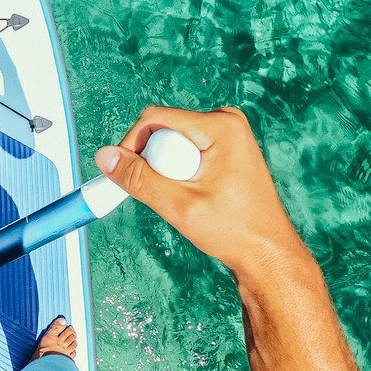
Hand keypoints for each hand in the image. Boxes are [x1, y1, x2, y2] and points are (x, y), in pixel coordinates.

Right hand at [95, 105, 310, 278]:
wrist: (266, 252)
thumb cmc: (233, 231)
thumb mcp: (179, 206)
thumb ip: (139, 179)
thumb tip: (104, 156)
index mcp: (222, 125)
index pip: (155, 118)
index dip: (132, 145)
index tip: (127, 178)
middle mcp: (227, 121)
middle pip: (164, 129)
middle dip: (154, 161)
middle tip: (169, 196)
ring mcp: (227, 133)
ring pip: (171, 141)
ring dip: (166, 170)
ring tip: (186, 199)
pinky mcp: (225, 147)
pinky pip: (184, 150)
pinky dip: (178, 172)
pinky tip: (194, 196)